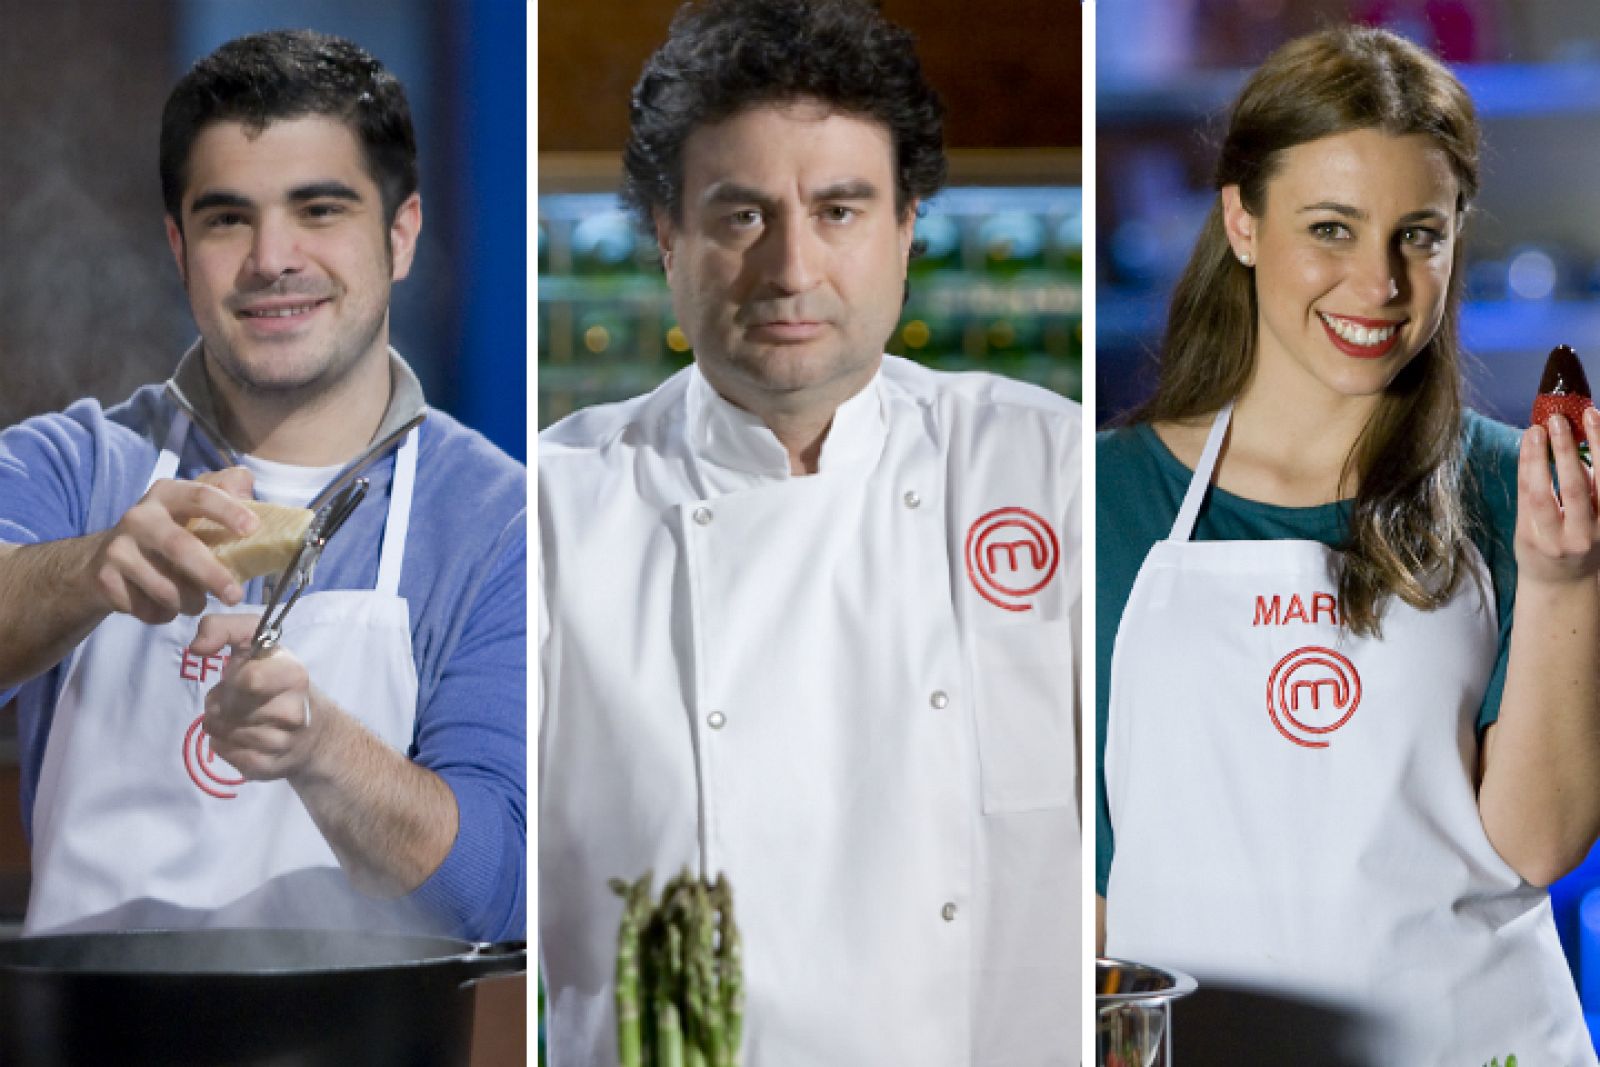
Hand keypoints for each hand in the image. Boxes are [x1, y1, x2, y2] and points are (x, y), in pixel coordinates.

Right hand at [89, 467, 257, 621]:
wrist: (106, 560)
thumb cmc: (167, 533)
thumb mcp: (190, 508)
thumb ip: (221, 491)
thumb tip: (245, 482)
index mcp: (166, 494)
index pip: (199, 495)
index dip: (227, 510)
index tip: (252, 529)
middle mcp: (138, 517)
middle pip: (180, 547)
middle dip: (212, 575)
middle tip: (235, 596)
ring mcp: (117, 548)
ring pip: (164, 587)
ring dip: (189, 602)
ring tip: (197, 603)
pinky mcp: (104, 579)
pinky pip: (145, 607)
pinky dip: (164, 614)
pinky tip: (167, 607)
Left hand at [190, 612, 325, 781]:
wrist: (317, 734)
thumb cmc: (279, 681)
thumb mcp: (259, 645)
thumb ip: (225, 628)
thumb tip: (197, 647)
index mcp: (294, 675)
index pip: (248, 679)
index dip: (231, 680)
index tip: (237, 676)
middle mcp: (293, 711)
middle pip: (225, 708)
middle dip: (220, 702)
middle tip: (237, 699)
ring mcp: (281, 744)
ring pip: (219, 731)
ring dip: (220, 722)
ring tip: (241, 717)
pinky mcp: (265, 768)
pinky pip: (221, 751)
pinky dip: (223, 743)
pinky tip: (242, 737)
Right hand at [1516, 409, 1599, 587]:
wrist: (1566, 581)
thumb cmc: (1539, 550)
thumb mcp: (1524, 529)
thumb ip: (1531, 494)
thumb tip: (1538, 448)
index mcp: (1541, 539)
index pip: (1536, 493)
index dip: (1533, 461)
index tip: (1532, 432)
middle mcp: (1574, 537)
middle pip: (1572, 488)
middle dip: (1563, 450)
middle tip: (1557, 420)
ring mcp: (1599, 531)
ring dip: (1597, 446)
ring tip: (1589, 416)